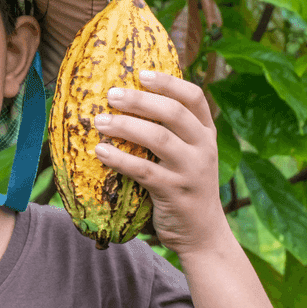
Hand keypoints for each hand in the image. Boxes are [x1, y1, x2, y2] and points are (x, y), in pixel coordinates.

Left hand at [93, 70, 230, 257]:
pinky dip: (119, 159)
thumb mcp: (191, 155)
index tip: (141, 73)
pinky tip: (100, 152)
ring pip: (157, 138)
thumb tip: (133, 100)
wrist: (202, 233)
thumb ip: (174, 131)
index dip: (168, 82)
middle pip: (173, 113)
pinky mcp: (175, 192)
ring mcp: (191, 170)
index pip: (194, 97)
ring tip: (99, 122)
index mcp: (207, 133)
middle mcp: (204, 148)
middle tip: (110, 95)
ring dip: (125, 126)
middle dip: (139, 100)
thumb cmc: (186, 187)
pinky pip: (143, 170)